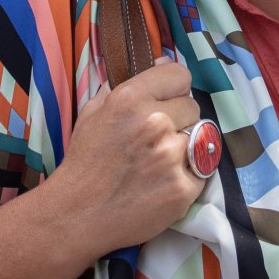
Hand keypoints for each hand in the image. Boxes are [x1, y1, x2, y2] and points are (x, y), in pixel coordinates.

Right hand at [50, 58, 204, 256]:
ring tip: (160, 160)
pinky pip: (202, 168)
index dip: (174, 87)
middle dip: (178, 118)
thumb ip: (128, 84)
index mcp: (131, 98)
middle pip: (192, 106)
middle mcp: (154, 122)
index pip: (180, 75)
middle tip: (157, 136)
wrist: (76, 215)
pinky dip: (187, 174)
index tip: (168, 98)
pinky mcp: (182, 188)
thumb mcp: (95, 110)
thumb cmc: (85, 160)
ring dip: (184, 145)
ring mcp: (171, 157)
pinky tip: (165, 180)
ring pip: (198, 136)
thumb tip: (160, 63)